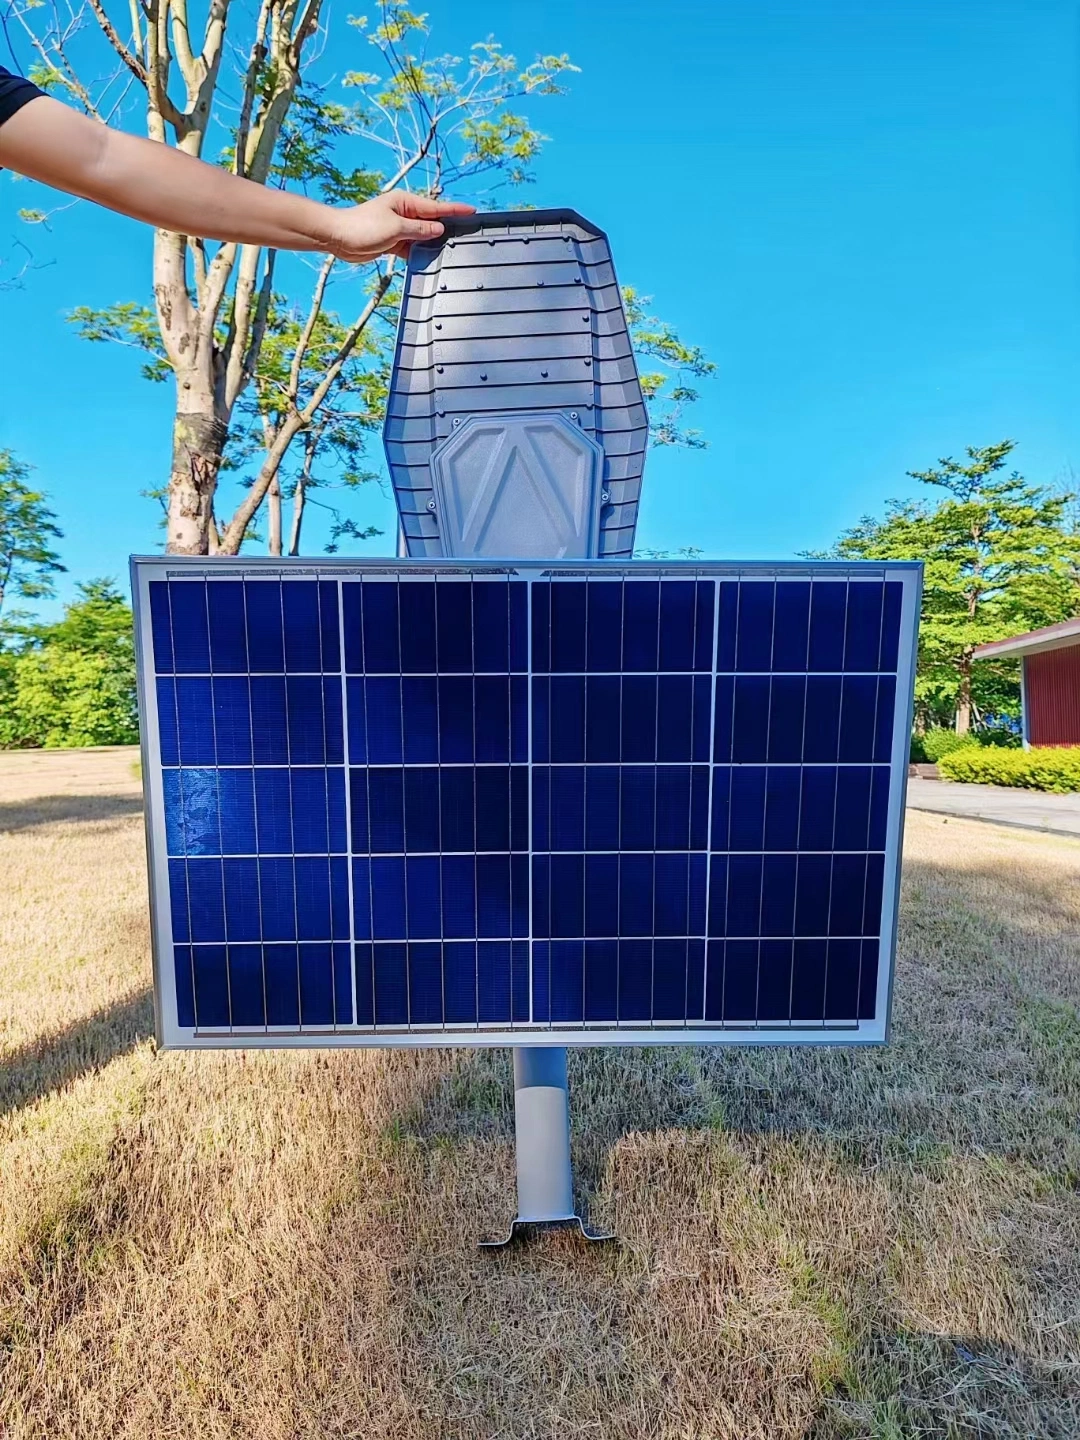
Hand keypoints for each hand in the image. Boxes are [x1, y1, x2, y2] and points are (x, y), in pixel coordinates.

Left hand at [326, 191, 475, 262]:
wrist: (338, 238)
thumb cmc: (362, 227)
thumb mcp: (396, 228)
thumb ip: (419, 230)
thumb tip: (438, 230)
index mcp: (405, 202)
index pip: (436, 207)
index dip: (455, 211)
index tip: (472, 212)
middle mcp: (403, 213)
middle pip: (431, 221)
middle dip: (447, 228)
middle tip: (466, 233)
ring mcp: (399, 228)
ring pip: (422, 236)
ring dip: (432, 243)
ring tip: (451, 249)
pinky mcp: (392, 242)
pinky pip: (412, 247)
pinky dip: (420, 253)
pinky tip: (430, 259)